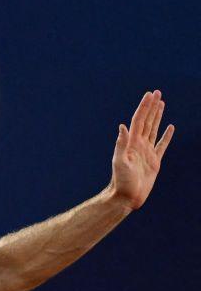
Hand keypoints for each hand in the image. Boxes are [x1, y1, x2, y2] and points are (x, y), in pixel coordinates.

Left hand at [109, 90, 173, 209]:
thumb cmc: (121, 181)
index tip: (150, 94)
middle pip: (147, 121)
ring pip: (154, 129)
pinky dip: (167, 135)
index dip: (144, 106)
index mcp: (131, 143)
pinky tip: (170, 127)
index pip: (139, 120)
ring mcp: (147, 152)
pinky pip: (162, 145)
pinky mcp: (154, 161)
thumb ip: (121, 145)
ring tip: (162, 103)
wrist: (126, 197)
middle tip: (157, 93)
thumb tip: (122, 126)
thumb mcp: (120, 162)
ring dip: (158, 116)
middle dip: (152, 107)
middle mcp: (138, 145)